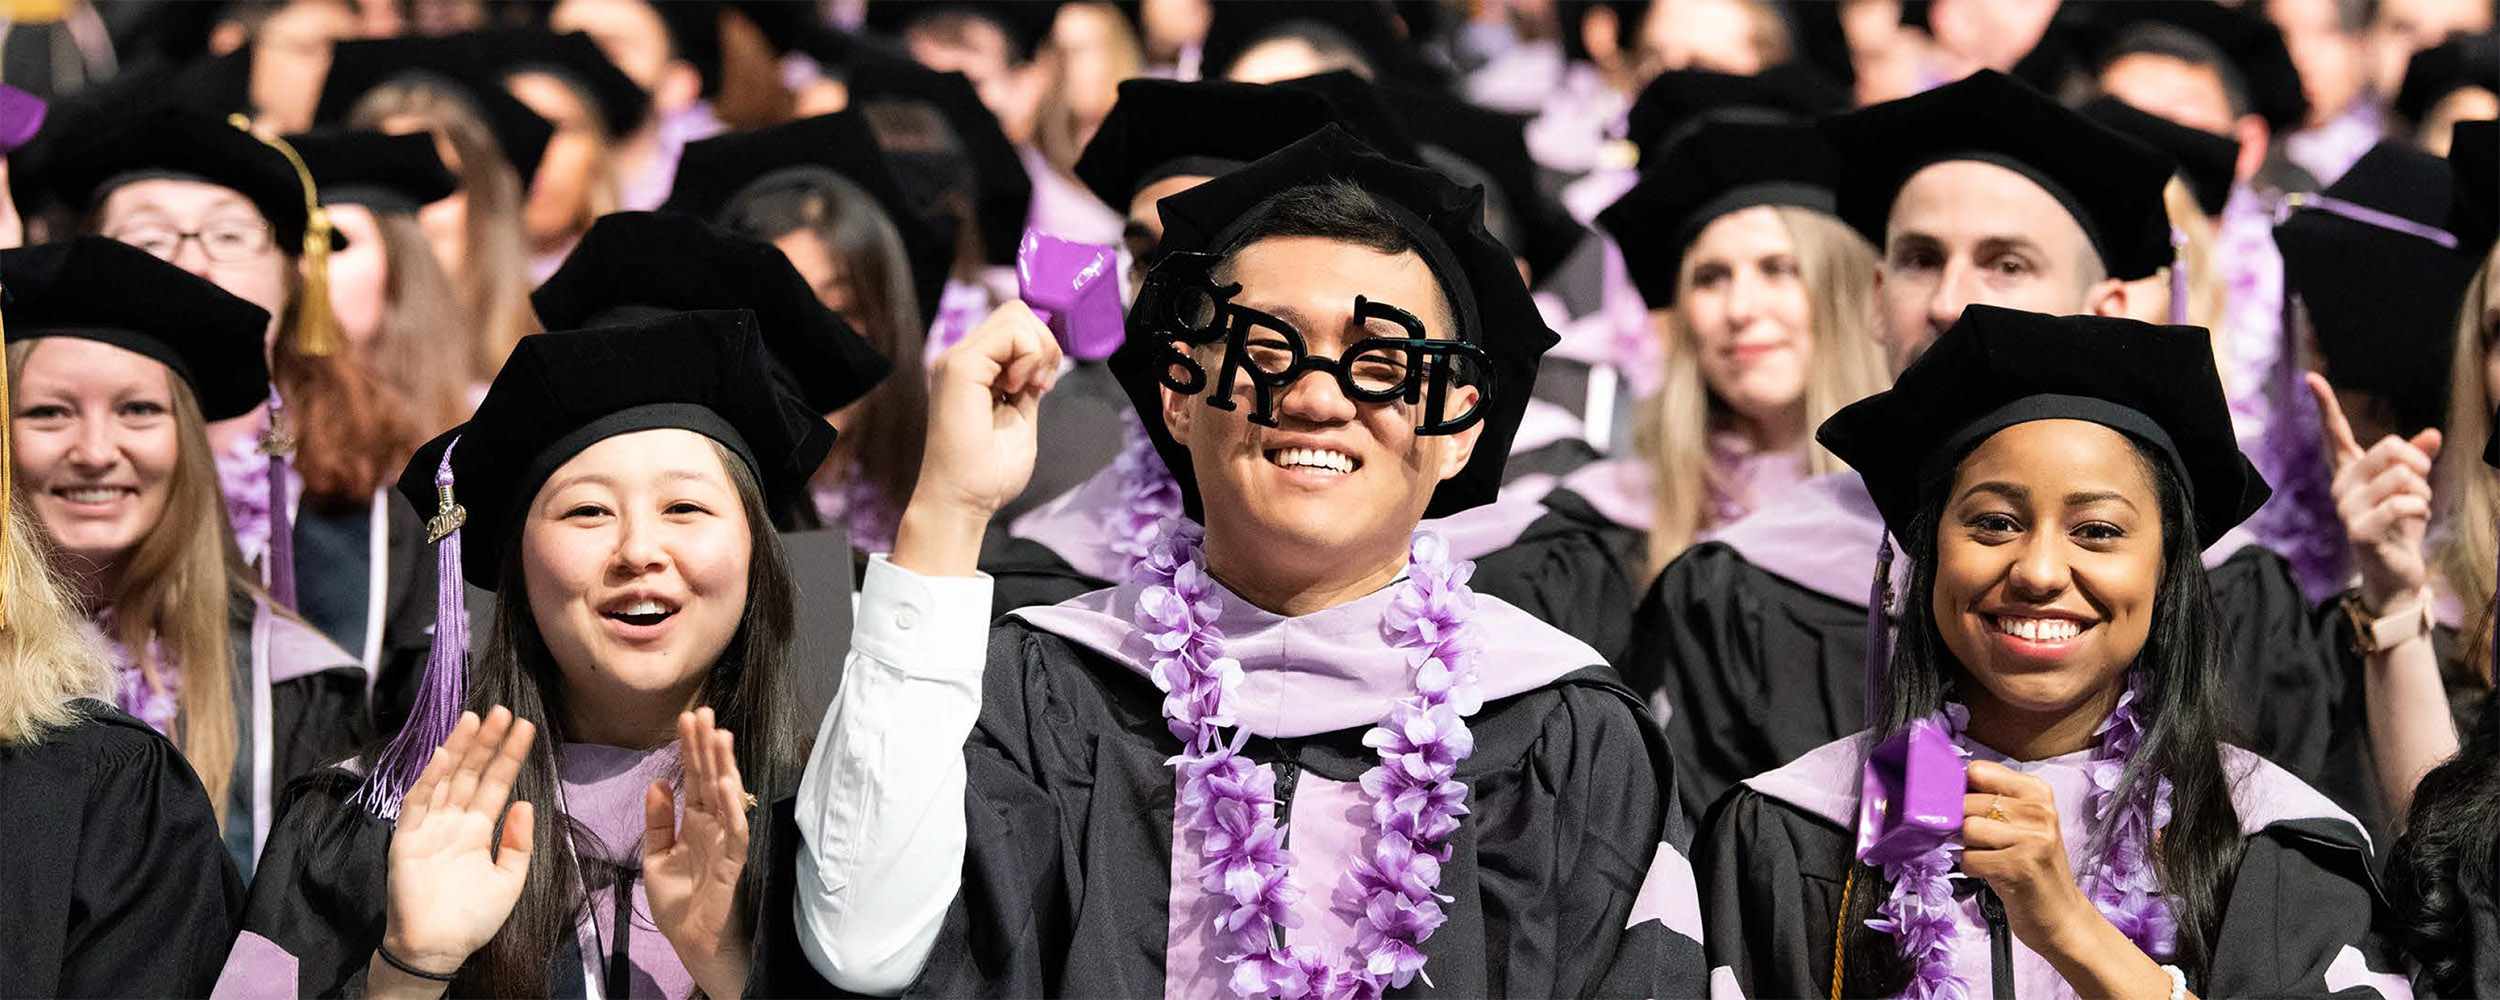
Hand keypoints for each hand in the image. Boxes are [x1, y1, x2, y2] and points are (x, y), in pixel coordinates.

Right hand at [380, 708, 536, 975]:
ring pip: (445, 779)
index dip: (509, 756)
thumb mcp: (510, 880)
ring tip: (476, 718)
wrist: (437, 948)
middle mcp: (453, 822)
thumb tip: (525, 802)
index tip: (524, 727)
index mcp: (478, 831)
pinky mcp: (406, 839)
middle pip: (471, 774)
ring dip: (459, 749)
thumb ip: (518, 843)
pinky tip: (442, 754)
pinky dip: (428, 779)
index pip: (496, 785)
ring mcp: (429, 827)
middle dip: (486, 742)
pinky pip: (417, 803)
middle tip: (502, 710)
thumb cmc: (474, 918)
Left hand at [644, 708, 753, 999]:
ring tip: (719, 735)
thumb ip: (658, 821)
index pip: (694, 777)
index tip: (687, 717)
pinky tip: (730, 785)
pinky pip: (736, 833)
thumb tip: (658, 782)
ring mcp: (726, 843)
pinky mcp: (733, 864)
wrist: (689, 943)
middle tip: (703, 711)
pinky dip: (734, 809)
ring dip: (724, 767)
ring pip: (728, 797)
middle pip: (712, 778)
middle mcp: (714, 826)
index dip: (690, 749)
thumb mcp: (655, 857)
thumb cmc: (679, 903)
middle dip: (707, 746)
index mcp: (695, 822)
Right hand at [897, 301, 1061, 574]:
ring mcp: (957, 360)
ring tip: (1030, 388)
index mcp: (974, 369)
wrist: (964, 502)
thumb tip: (1042, 359)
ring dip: (1038, 349)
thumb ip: (1027, 384)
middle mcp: (961, 358)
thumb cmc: (989, 473)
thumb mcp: (1021, 416)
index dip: (1040, 345)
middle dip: (1044, 343)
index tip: (1042, 385)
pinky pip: (1010, 333)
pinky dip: (1029, 356)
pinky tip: (1018, 389)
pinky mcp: (960, 367)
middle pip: (1016, 311)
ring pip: (1015, 314)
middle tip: (1040, 385)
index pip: (1014, 325)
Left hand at [1959, 760, 2093, 957]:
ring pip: (1967, 828)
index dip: (1962, 791)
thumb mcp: (2020, 823)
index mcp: (2037, 791)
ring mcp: (2031, 839)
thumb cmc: (2031, 866)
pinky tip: (1991, 873)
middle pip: (1967, 801)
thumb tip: (1944, 786)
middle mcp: (2038, 811)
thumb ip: (1991, 800)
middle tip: (1980, 842)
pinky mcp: (2019, 867)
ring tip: (1989, 857)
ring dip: (1968, 848)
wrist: (2061, 915)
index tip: (1967, 808)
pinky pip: (1969, 859)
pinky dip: (1972, 869)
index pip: (1978, 771)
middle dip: (1962, 824)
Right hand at [2307, 373, 2439, 608]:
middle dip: (2419, 464)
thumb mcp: (2412, 488)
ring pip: (2402, 475)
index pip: (2334, 433)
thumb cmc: (2401, 526)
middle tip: (2421, 484)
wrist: (2395, 572)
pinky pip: (2404, 503)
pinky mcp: (2359, 530)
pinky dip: (2421, 509)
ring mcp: (2346, 508)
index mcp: (2350, 472)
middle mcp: (2341, 486)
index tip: (2311, 378)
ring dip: (2423, 492)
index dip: (2325, 405)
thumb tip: (2432, 434)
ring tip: (2417, 509)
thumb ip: (2418, 461)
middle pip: (2390, 447)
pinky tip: (2413, 522)